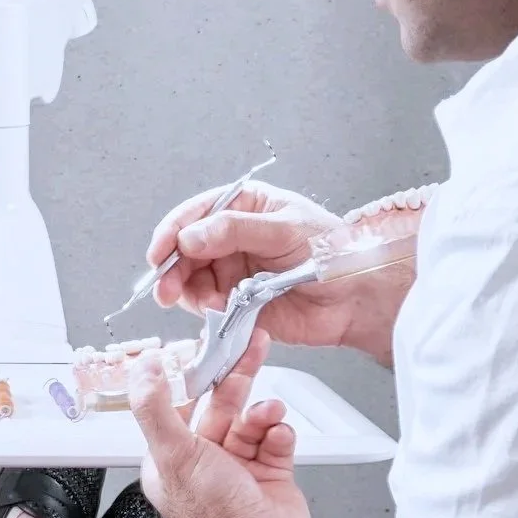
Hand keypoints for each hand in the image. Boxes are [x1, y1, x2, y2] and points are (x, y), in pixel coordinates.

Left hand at [129, 331, 312, 517]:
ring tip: (270, 411)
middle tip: (252, 350)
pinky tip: (280, 435)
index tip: (209, 349)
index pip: (180, 405)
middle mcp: (203, 463)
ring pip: (251, 420)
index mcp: (171, 460)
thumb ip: (154, 407)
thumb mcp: (174, 453)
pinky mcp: (270, 474)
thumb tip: (144, 370)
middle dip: (237, 379)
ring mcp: (239, 469)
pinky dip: (280, 432)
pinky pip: (276, 438)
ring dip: (262, 411)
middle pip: (220, 406)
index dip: (195, 376)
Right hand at [148, 180, 412, 367]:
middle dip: (171, 266)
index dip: (173, 230)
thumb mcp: (286, 229)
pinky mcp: (236, 303)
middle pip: (186, 248)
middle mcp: (233, 237)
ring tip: (188, 300)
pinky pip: (206, 305)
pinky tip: (215, 310)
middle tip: (165, 285)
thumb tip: (190, 236)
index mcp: (246, 206)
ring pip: (190, 278)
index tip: (161, 250)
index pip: (197, 212)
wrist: (357, 299)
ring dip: (182, 289)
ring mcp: (233, 271)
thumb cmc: (334, 252)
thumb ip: (236, 230)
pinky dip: (202, 309)